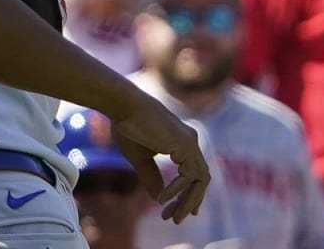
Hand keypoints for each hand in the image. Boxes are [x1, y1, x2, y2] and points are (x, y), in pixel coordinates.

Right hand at [109, 96, 209, 222]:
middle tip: (176, 219)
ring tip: (172, 216)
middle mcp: (191, 143)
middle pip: (200, 180)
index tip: (174, 208)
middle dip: (188, 201)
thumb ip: (151, 176)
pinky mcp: (186, 146)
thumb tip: (159, 198)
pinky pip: (189, 176)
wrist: (123, 105)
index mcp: (182, 143)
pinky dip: (176, 189)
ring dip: (187, 200)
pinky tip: (162, 198)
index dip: (187, 193)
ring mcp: (191, 144)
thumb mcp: (140, 158)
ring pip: (200, 180)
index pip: (193, 173)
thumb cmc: (127, 126)